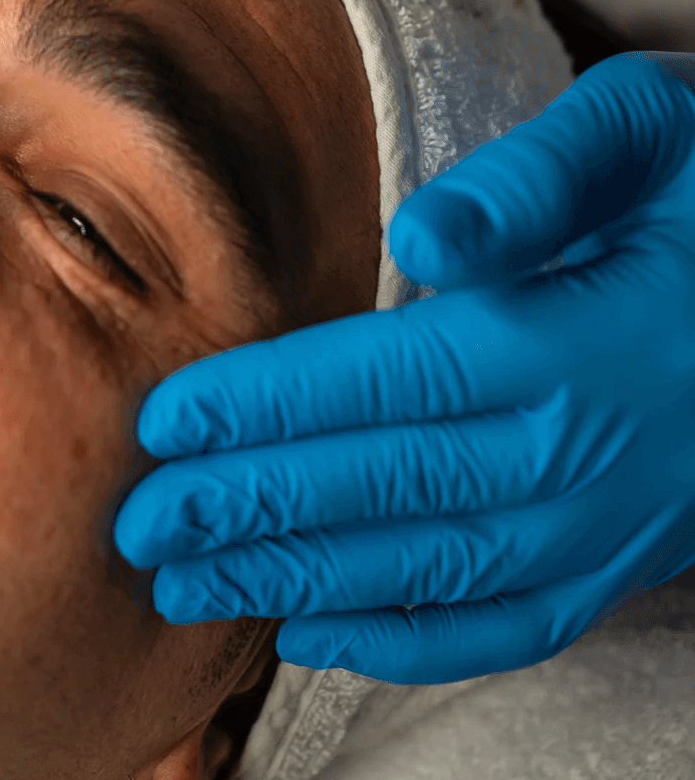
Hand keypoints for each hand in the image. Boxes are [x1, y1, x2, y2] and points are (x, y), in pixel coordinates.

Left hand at [114, 53, 694, 684]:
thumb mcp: (651, 136)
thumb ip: (538, 181)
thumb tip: (425, 236)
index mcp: (569, 338)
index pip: (383, 380)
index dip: (264, 406)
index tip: (162, 424)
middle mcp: (581, 448)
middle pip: (381, 487)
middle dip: (246, 511)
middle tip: (135, 530)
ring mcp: (606, 524)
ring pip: (423, 569)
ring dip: (295, 584)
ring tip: (187, 591)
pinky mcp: (621, 562)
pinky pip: (504, 625)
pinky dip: (403, 643)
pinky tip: (311, 637)